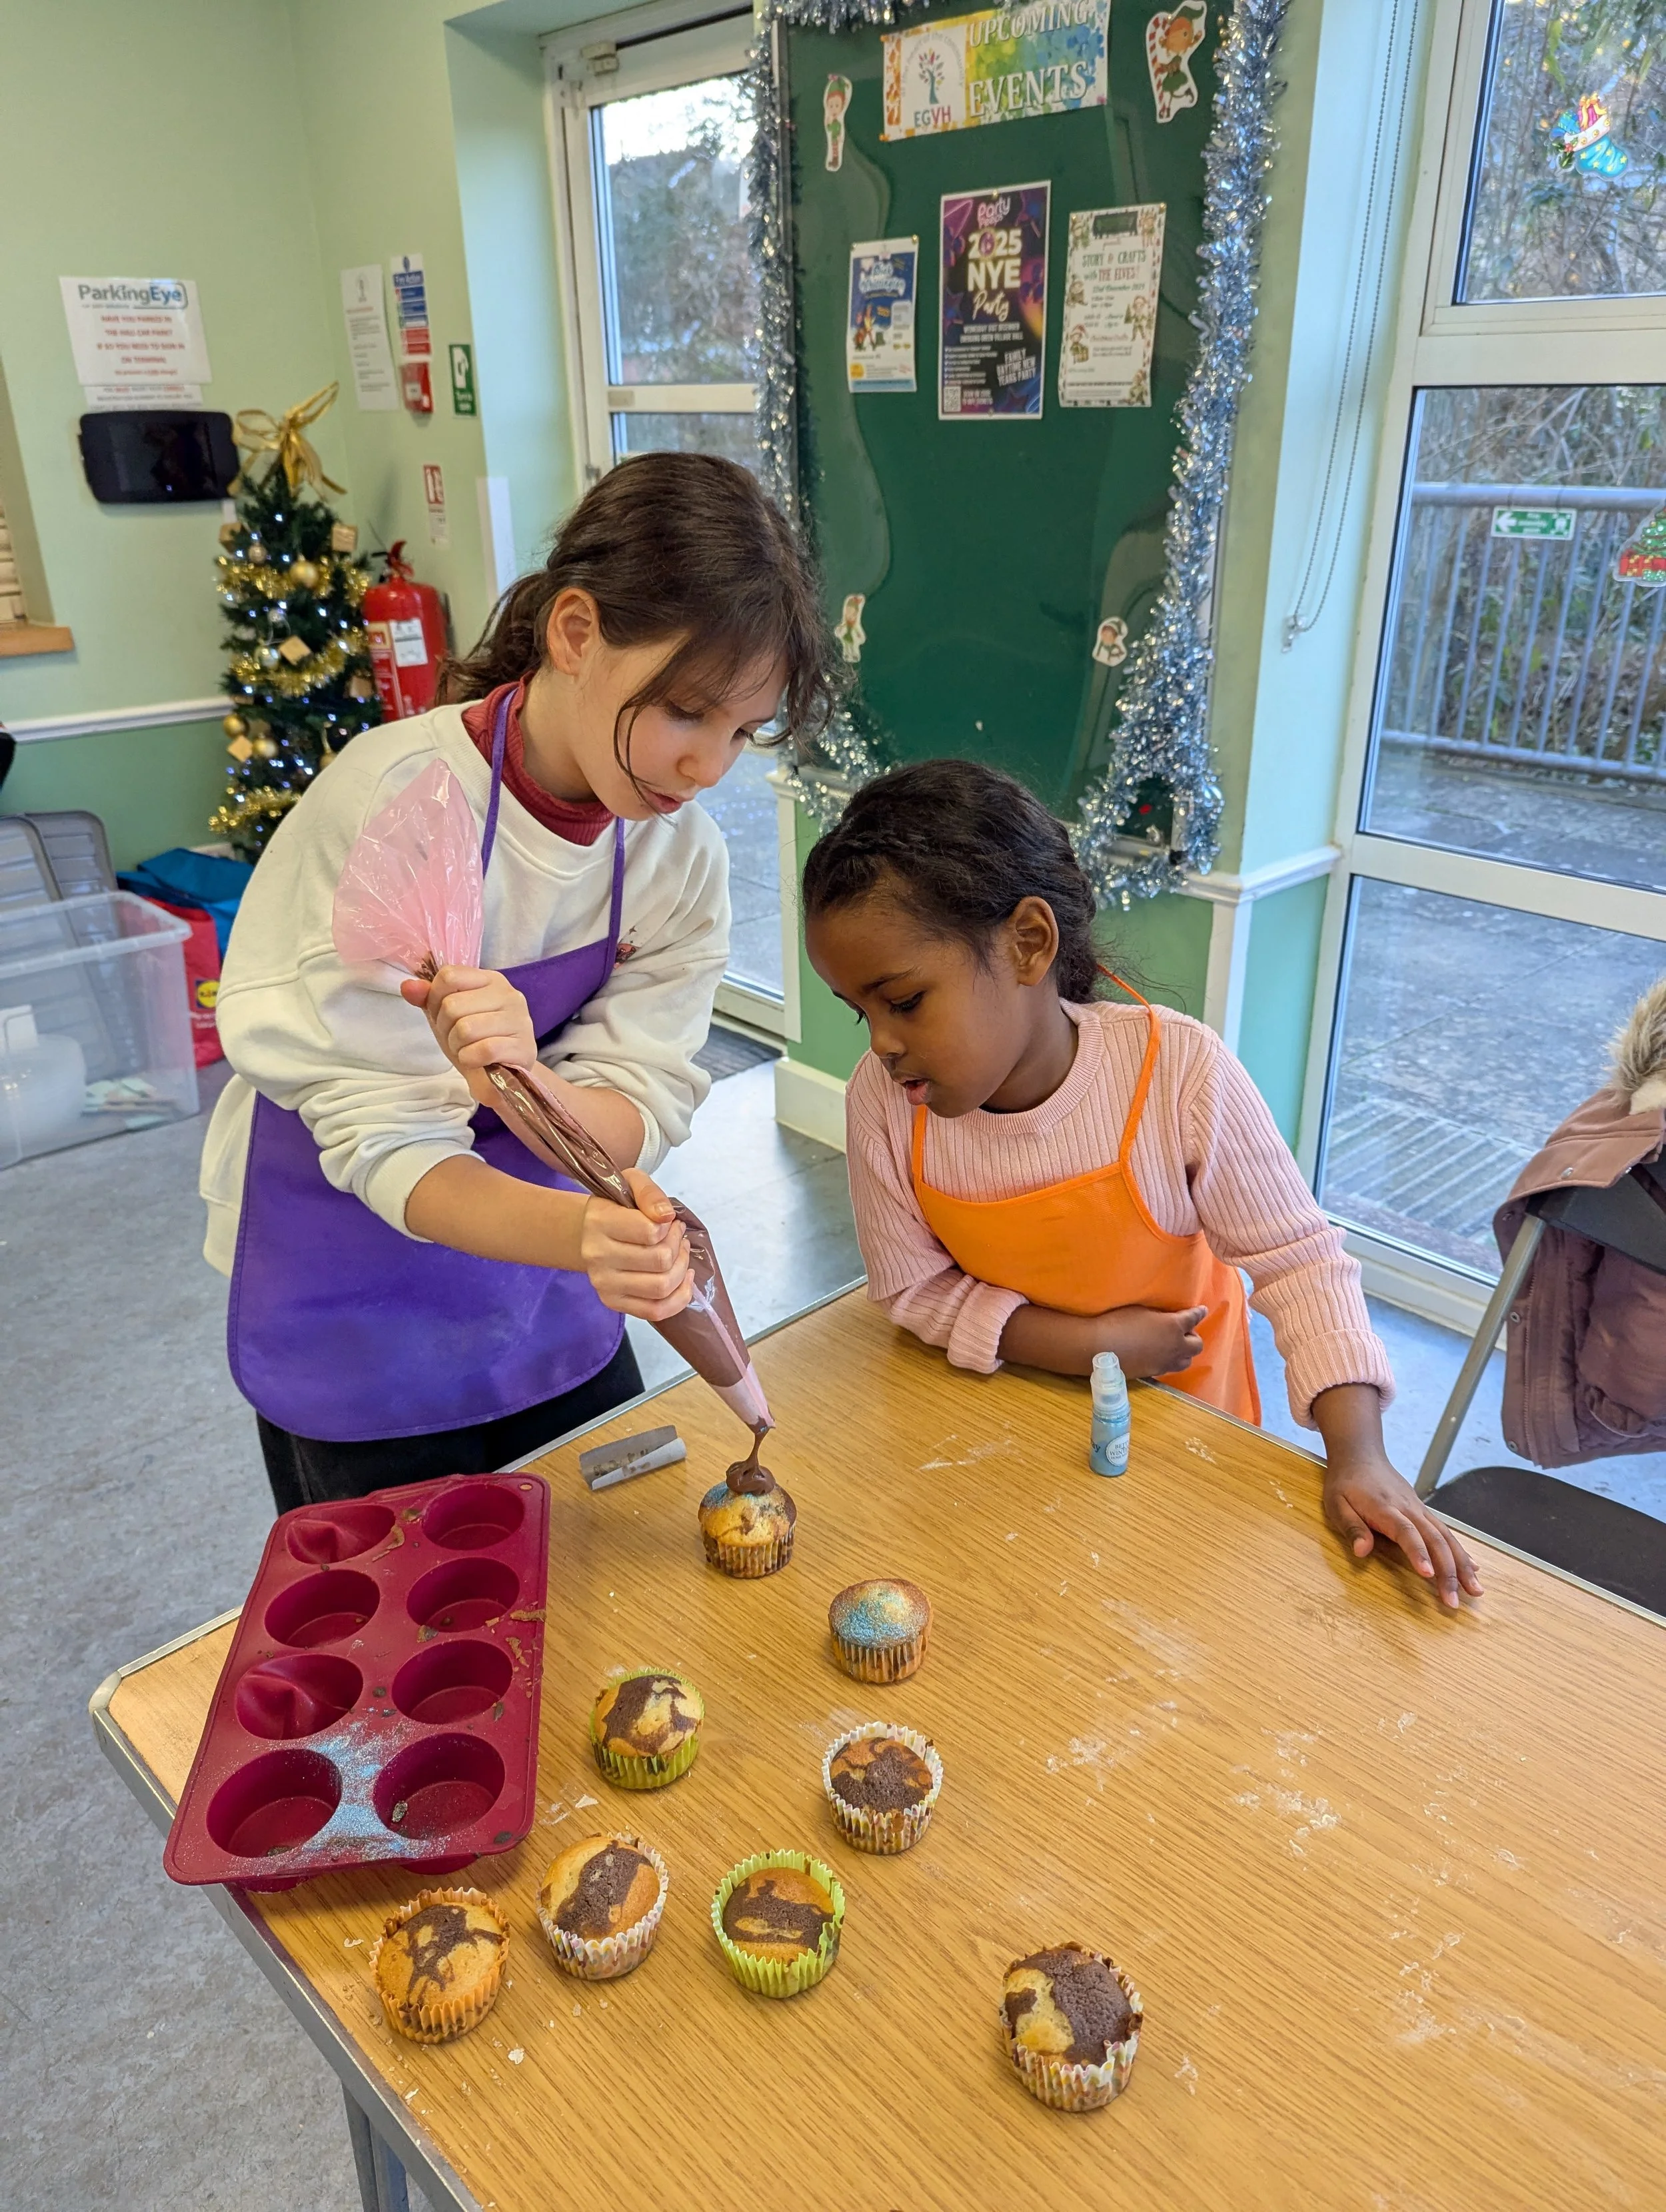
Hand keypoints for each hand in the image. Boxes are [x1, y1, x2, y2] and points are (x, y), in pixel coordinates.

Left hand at [402, 965, 535, 1109]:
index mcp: (490, 980)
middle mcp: (509, 994)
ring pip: (466, 1029)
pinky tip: (477, 1061)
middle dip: (446, 1028)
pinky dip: (471, 1060)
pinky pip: (483, 1050)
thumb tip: (407, 987)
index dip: (436, 1000)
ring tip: (469, 1050)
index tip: (445, 1016)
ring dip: (458, 1047)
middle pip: (453, 1005)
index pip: (449, 976)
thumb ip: (427, 998)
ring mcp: (519, 1020)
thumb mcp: (447, 1016)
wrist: (504, 1075)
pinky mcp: (523, 1047)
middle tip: (458, 1039)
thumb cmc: (476, 1040)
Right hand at [579, 1167, 693, 1321]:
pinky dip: (679, 1298)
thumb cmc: (616, 1206)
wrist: (589, 1232)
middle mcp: (597, 1255)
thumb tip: (666, 1216)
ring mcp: (603, 1283)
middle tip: (678, 1236)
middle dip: (679, 1246)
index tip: (668, 1221)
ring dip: (681, 1269)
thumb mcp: (632, 1183)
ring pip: (661, 1286)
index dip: (669, 1227)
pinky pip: (655, 1311)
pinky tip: (683, 1279)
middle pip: (660, 1261)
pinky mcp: (612, 1302)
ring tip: (680, 1254)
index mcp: (599, 1222)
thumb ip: (650, 1193)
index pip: (651, 1232)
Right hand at [1098, 1304, 1206, 1379]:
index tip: (1202, 1310)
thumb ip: (1160, 1315)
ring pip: (1186, 1361)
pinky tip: (1160, 1356)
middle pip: (1197, 1345)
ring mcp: (1166, 1362)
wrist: (1101, 1347)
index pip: (1193, 1318)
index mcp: (1174, 1326)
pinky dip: (1170, 1361)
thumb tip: (1167, 1317)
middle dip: (1193, 1337)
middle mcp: (1175, 1347)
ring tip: (1173, 1346)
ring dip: (1184, 1353)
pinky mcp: (1155, 1373)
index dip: (1199, 1313)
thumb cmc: (1119, 1321)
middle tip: (1182, 1332)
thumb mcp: (1142, 1310)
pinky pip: (1170, 1368)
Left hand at [1322, 1453, 1482, 1609]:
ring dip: (1463, 1564)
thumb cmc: (1346, 1482)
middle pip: (1435, 1539)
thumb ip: (1351, 1527)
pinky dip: (1461, 1551)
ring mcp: (1419, 1509)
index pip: (1406, 1532)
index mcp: (1385, 1509)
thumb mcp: (1336, 1504)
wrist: (1360, 1455)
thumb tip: (1362, 1551)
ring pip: (1447, 1537)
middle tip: (1453, 1601)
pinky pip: (1446, 1532)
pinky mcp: (1423, 1511)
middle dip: (1448, 1571)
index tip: (1429, 1574)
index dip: (1419, 1553)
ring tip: (1475, 1590)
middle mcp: (1409, 1509)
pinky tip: (1473, 1568)